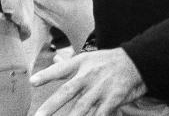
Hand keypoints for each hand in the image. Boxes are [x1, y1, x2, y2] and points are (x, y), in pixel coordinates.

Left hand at [31, 48, 145, 115]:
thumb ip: (70, 63)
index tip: (32, 81)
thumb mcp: (89, 58)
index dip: (46, 75)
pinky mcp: (113, 99)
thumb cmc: (108, 61)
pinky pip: (100, 114)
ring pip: (82, 107)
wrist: (137, 62)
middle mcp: (89, 75)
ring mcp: (101, 88)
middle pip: (67, 91)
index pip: (61, 69)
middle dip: (51, 106)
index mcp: (82, 63)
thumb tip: (54, 59)